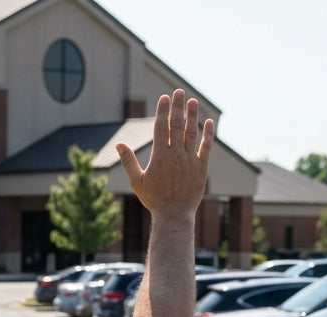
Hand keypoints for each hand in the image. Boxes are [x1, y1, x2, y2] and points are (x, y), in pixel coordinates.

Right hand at [115, 90, 214, 219]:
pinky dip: (208, 133)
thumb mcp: (137, 181)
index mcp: (160, 157)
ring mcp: (190, 160)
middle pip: (177, 125)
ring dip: (192, 115)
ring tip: (192, 101)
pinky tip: (208, 121)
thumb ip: (128, 161)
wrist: (174, 215)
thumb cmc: (153, 199)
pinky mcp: (202, 167)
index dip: (163, 111)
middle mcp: (176, 155)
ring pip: (192, 132)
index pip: (161, 127)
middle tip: (179, 92)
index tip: (164, 98)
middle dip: (178, 107)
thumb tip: (118, 145)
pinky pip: (206, 146)